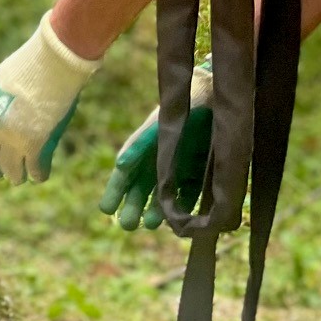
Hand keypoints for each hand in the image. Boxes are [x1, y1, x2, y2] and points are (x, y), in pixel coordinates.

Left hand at [0, 12, 101, 182]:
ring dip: (14, 176)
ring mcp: (11, 138)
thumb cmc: (32, 64)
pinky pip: (33, 168)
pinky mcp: (33, 144)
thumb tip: (5, 111)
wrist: (51, 63)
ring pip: (8, 169)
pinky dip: (37, 174)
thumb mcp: (3, 80)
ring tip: (19, 178)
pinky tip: (40, 175)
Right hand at [99, 58, 212, 229]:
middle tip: (128, 224)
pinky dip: (186, 205)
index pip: (125, 175)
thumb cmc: (181, 108)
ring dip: (158, 210)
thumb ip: (140, 144)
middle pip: (143, 189)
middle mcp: (160, 162)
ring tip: (151, 223)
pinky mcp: (201, 172)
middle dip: (134, 206)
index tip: (106, 209)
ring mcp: (181, 168)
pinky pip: (192, 193)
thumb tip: (119, 165)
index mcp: (145, 150)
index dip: (115, 191)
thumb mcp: (158, 126)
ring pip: (165, 195)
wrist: (214, 96)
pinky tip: (182, 217)